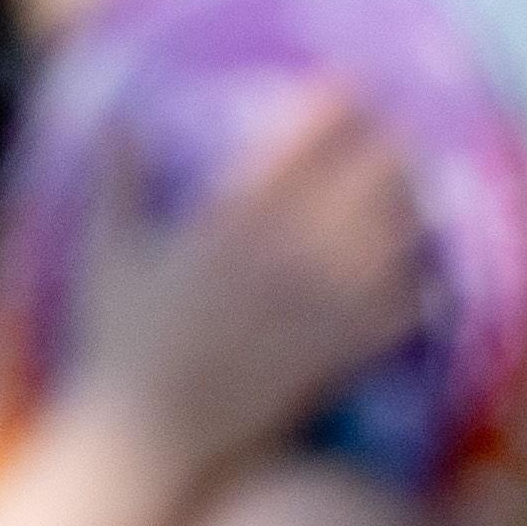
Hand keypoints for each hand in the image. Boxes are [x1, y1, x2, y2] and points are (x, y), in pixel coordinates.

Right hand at [61, 81, 423, 491]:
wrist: (150, 435)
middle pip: (369, 176)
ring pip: (395, 237)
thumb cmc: (120, 344)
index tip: (351, 90)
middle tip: (396, 148)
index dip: (339, 104)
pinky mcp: (333, 353)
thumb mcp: (107, 252)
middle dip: (389, 153)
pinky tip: (419, 282)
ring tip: (414, 207)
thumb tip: (118, 117)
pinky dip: (417, 291)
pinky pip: (399, 310)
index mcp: (233, 216)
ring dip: (411, 215)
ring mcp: (315, 302)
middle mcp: (284, 249)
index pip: (304, 138)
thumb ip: (116, 178)